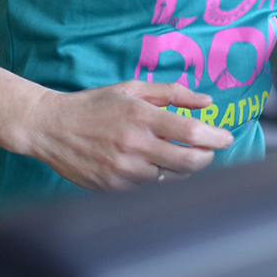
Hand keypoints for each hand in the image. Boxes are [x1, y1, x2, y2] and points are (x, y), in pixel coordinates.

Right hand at [22, 80, 233, 191]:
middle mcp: (135, 145)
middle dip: (207, 158)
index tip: (226, 137)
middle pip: (189, 163)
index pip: (192, 133)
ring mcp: (124, 169)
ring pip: (170, 178)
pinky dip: (154, 176)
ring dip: (179, 168)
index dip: (216, 138)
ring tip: (173, 154)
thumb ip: (171, 93)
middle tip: (208, 151)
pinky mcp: (114, 187)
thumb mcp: (131, 89)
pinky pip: (147, 186)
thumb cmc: (94, 105)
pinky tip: (145, 163)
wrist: (50, 128)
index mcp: (141, 117)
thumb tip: (207, 101)